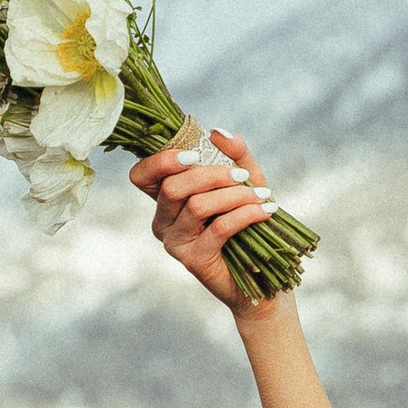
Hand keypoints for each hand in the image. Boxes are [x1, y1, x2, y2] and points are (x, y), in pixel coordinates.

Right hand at [130, 126, 282, 306]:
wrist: (263, 275)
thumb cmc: (249, 222)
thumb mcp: (245, 180)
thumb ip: (233, 153)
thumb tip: (216, 132)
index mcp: (166, 198)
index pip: (142, 175)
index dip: (161, 161)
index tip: (194, 155)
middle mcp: (163, 221)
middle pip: (172, 187)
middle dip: (211, 175)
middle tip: (242, 176)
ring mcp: (175, 243)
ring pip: (197, 206)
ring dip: (234, 195)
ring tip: (262, 196)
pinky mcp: (193, 260)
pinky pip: (218, 228)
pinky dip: (245, 214)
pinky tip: (265, 211)